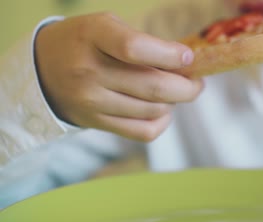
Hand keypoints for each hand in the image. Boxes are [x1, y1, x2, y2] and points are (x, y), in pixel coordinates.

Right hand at [35, 12, 202, 141]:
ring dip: (175, 102)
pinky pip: (143, 132)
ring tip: (175, 92)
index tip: (188, 57)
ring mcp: (92, 101)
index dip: (170, 55)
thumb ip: (143, 42)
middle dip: (187, 87)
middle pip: (154, 87)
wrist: (44, 70)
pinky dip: (162, 122)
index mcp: (93, 36)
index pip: (135, 48)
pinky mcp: (97, 123)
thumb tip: (185, 64)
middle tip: (197, 82)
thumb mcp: (106, 26)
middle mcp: (90, 71)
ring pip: (153, 110)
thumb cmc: (85, 42)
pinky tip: (163, 111)